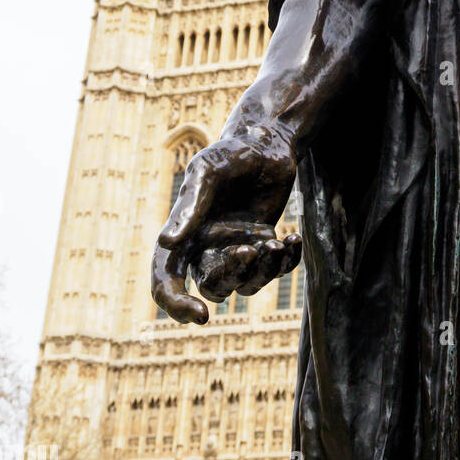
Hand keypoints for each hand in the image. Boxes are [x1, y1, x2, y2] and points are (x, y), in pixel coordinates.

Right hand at [151, 130, 300, 323]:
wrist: (268, 143)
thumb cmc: (231, 153)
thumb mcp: (208, 172)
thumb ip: (190, 206)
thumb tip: (166, 242)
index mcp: (185, 233)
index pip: (166, 277)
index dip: (175, 303)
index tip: (200, 316)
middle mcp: (208, 246)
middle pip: (212, 286)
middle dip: (232, 276)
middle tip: (251, 250)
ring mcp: (237, 247)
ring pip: (245, 284)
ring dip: (263, 271)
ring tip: (276, 245)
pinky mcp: (264, 243)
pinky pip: (273, 270)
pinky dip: (286, 263)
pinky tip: (293, 239)